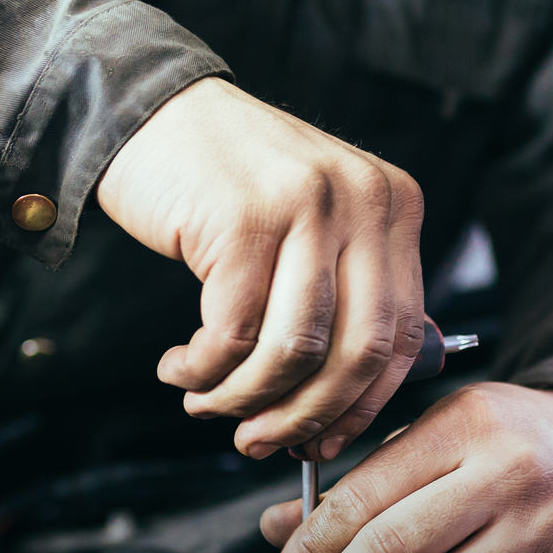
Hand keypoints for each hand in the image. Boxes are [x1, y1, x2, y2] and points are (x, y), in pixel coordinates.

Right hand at [96, 77, 427, 458]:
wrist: (148, 111)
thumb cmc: (226, 185)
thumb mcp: (311, 228)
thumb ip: (341, 298)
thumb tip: (340, 413)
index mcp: (394, 206)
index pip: (404, 335)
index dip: (363, 404)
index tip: (325, 441)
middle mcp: (364, 200)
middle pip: (358, 352)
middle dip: (305, 416)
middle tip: (258, 441)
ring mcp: (307, 205)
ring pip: (294, 351)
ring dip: (244, 398)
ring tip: (207, 404)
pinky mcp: (244, 219)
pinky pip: (232, 335)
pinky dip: (203, 371)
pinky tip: (181, 368)